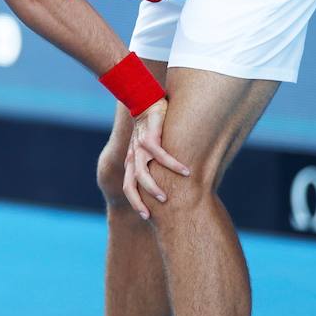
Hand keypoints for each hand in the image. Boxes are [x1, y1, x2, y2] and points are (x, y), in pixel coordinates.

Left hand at [123, 98, 190, 219]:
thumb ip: (155, 162)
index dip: (135, 202)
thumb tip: (170, 180)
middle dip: (140, 202)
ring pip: (143, 173)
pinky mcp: (150, 135)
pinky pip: (161, 155)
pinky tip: (187, 172)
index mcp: (132, 160)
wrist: (146, 99)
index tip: (147, 217)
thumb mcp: (150, 147)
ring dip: (154, 188)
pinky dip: (173, 165)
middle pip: (131, 185)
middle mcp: (134, 156)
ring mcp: (140, 147)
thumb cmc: (151, 126)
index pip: (129, 186)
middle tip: (152, 214)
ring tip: (166, 199)